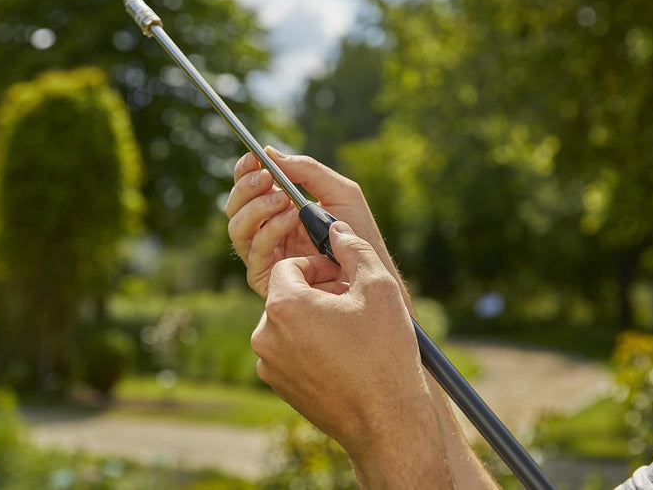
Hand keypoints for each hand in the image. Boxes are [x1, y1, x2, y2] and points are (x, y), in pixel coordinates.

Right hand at [225, 147, 391, 298]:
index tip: (253, 158)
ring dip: (257, 208)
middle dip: (247, 188)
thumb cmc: (359, 234)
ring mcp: (265, 255)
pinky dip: (270, 230)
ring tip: (284, 199)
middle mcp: (266, 231)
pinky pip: (254, 251)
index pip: (249, 189)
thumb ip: (308, 171)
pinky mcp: (268, 277)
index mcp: (278, 210)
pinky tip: (292, 219)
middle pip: (235, 207)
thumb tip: (269, 153)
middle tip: (267, 178)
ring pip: (237, 228)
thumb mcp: (340, 192)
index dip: (245, 172)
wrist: (371, 273)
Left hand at [251, 222, 453, 487]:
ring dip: (313, 319)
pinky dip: (309, 346)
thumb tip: (335, 228)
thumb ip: (352, 247)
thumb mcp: (378, 286)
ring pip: (288, 324)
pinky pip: (289, 351)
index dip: (317, 265)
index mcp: (284, 306)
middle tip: (352, 302)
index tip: (343, 276)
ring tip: (351, 331)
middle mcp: (265, 335)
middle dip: (316, 292)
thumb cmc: (384, 352)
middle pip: (287, 295)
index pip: (289, 266)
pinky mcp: (278, 387)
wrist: (386, 423)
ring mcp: (269, 365)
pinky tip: (343, 356)